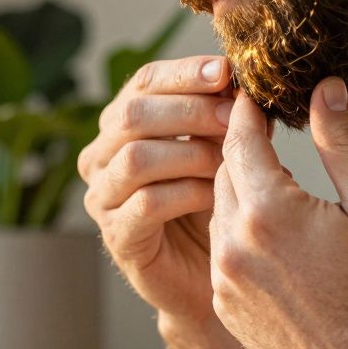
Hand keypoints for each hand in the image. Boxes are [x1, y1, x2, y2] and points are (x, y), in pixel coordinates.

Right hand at [78, 56, 232, 323]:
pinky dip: (187, 193)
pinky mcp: (117, 237)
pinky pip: (146, 203)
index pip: (143, 82)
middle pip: (132, 115)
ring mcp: (103, 198)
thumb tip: (245, 83)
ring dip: (190, 153)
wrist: (214, 277)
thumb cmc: (218, 207)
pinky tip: (218, 196)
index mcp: (124, 125)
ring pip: (135, 158)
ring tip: (230, 162)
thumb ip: (226, 117)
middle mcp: (102, 157)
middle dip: (188, 110)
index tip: (226, 71)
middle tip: (233, 118)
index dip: (183, 72)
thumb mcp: (226, 150)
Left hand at [208, 78, 347, 348]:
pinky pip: (222, 252)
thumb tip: (324, 87)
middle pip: (224, 172)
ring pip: (219, 212)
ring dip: (242, 194)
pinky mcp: (223, 307)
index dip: (247, 109)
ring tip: (277, 186)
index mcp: (268, 211)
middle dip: (244, 149)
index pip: (239, 138)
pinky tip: (275, 239)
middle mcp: (232, 243)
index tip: (254, 90)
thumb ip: (342, 143)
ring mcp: (222, 279)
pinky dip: (240, 235)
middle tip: (265, 127)